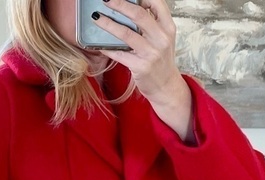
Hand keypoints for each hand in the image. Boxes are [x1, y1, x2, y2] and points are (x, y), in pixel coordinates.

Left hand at [93, 0, 194, 141]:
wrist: (165, 87)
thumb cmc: (161, 61)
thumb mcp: (162, 39)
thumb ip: (152, 24)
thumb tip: (131, 8)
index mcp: (168, 27)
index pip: (156, 3)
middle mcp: (161, 38)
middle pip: (139, 14)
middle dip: (120, 4)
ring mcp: (151, 53)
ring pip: (126, 33)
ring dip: (108, 24)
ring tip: (96, 18)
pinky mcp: (141, 67)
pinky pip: (120, 54)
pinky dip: (107, 48)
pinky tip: (98, 44)